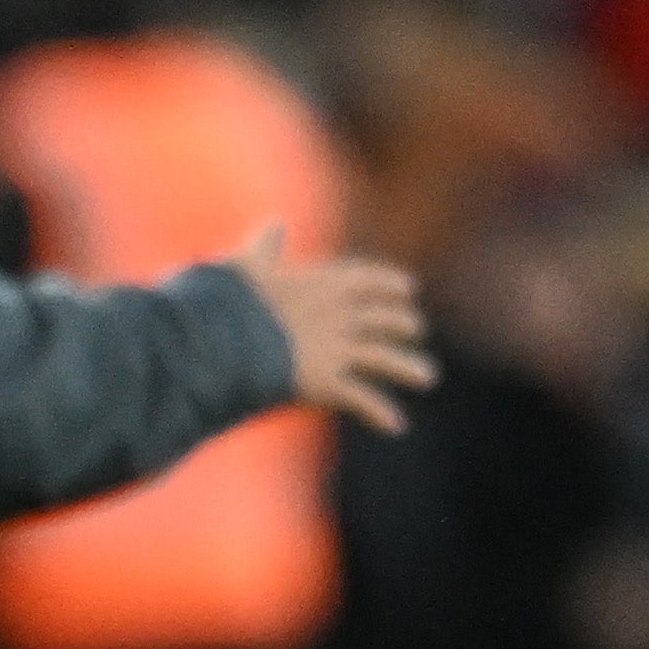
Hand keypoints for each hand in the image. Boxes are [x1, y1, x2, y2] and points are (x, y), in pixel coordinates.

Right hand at [225, 225, 434, 436]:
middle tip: (416, 328)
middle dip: (402, 323)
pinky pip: (361, 399)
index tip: (410, 288)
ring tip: (427, 377)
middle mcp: (339, 315)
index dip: (390, 285)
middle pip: (383, 319)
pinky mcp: (326, 382)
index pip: (368, 280)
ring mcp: (336, 349)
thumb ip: (266, 245)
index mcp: (323, 283)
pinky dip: (380, 413)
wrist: (220, 337)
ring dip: (407, 368)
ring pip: (384, 358)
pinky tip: (397, 425)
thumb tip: (277, 223)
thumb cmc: (229, 299)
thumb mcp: (247, 264)